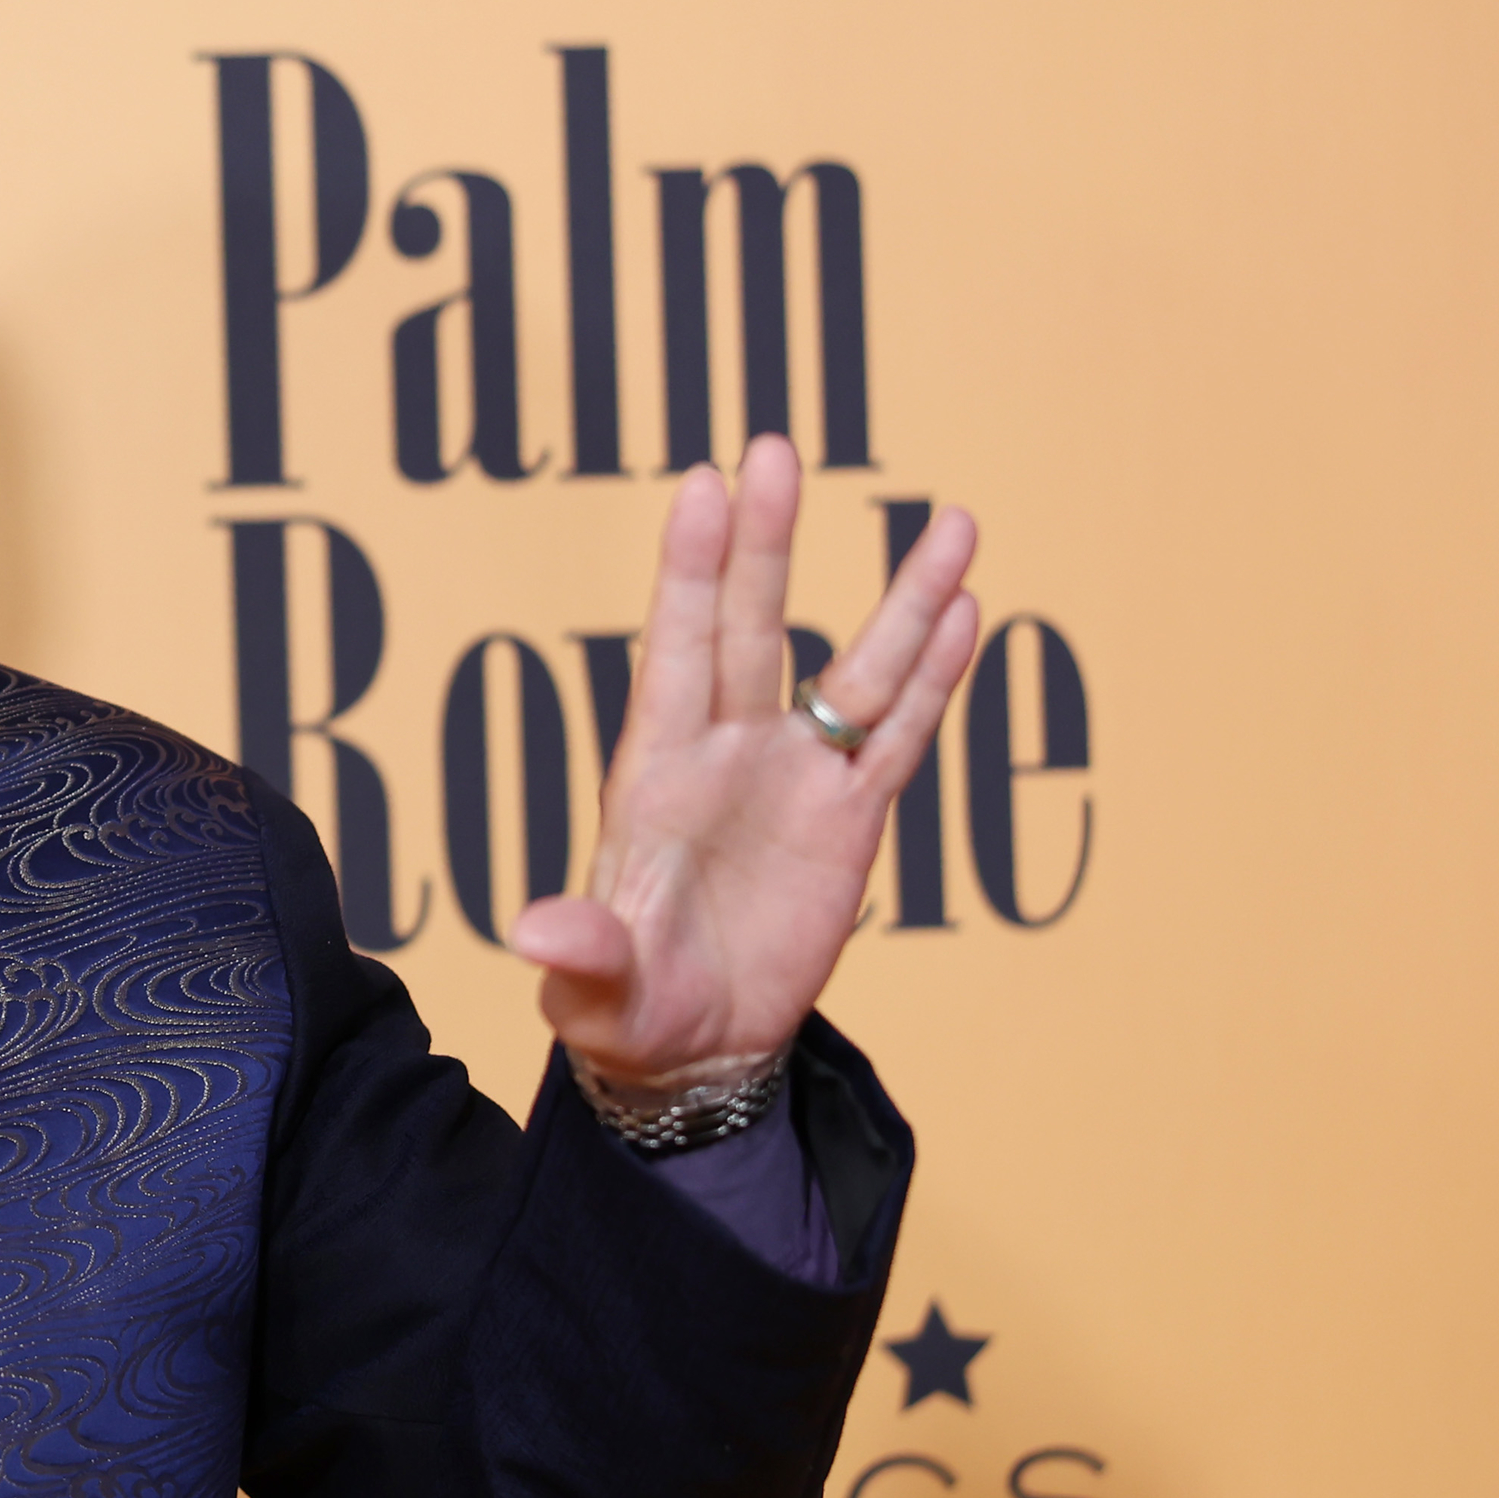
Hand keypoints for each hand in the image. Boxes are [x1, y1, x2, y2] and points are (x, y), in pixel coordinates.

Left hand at [511, 435, 978, 1085]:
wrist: (693, 1049)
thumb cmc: (627, 1010)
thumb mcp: (596, 990)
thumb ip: (580, 951)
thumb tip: (532, 931)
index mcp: (656, 775)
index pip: (675, 651)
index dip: (690, 570)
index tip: (702, 483)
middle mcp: (728, 755)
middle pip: (753, 628)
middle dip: (764, 544)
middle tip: (775, 448)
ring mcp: (794, 780)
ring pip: (858, 672)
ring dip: (904, 601)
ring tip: (954, 522)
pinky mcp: (850, 822)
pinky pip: (900, 738)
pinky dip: (936, 677)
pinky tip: (967, 611)